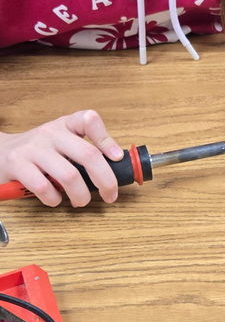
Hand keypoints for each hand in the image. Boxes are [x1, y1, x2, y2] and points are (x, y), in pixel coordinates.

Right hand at [0, 110, 123, 206]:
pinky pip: (44, 187)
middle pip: (88, 155)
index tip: (116, 158)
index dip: (107, 139)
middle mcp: (50, 133)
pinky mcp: (17, 164)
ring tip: (80, 201)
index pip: (89, 120)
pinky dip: (54, 199)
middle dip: (106, 180)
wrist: (0, 152)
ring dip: (81, 195)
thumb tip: (114, 170)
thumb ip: (83, 151)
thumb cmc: (38, 152)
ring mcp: (33, 148)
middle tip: (110, 195)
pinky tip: (54, 199)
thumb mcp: (61, 142)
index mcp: (64, 124)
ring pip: (70, 176)